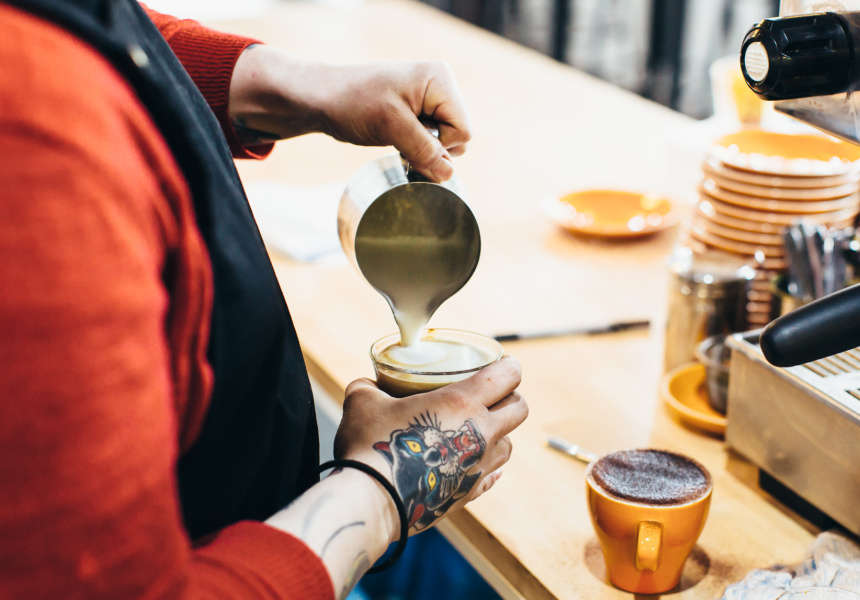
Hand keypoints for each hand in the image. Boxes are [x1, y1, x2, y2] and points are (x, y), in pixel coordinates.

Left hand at [229, 46, 471, 181]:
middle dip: (432, 147)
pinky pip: (431, 141)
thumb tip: (448, 175)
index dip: (440, 145)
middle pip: (459, 137)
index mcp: (440, 79)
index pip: (463, 130)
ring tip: (395, 135)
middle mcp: (441, 86)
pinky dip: (416, 147)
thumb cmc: (352, 102)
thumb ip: (423, 150)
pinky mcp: (418, 113)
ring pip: (446, 143)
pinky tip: (396, 138)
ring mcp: (430, 99)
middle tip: (398, 136)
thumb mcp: (390, 126)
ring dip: (422, 149)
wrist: (322, 98)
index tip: (407, 136)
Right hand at [333, 356, 526, 532]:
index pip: (507, 376)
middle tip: (492, 394)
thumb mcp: (362, 402)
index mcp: (461, 403)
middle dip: (511, 398)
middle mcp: (480, 434)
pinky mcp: (469, 494)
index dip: (510, 365)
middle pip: (519, 410)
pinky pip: (492, 476)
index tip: (504, 363)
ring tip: (477, 430)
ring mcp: (478, 467)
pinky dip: (487, 466)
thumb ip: (368, 387)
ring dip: (499, 433)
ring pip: (509, 445)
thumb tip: (367, 385)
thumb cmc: (370, 447)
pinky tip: (473, 463)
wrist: (371, 503)